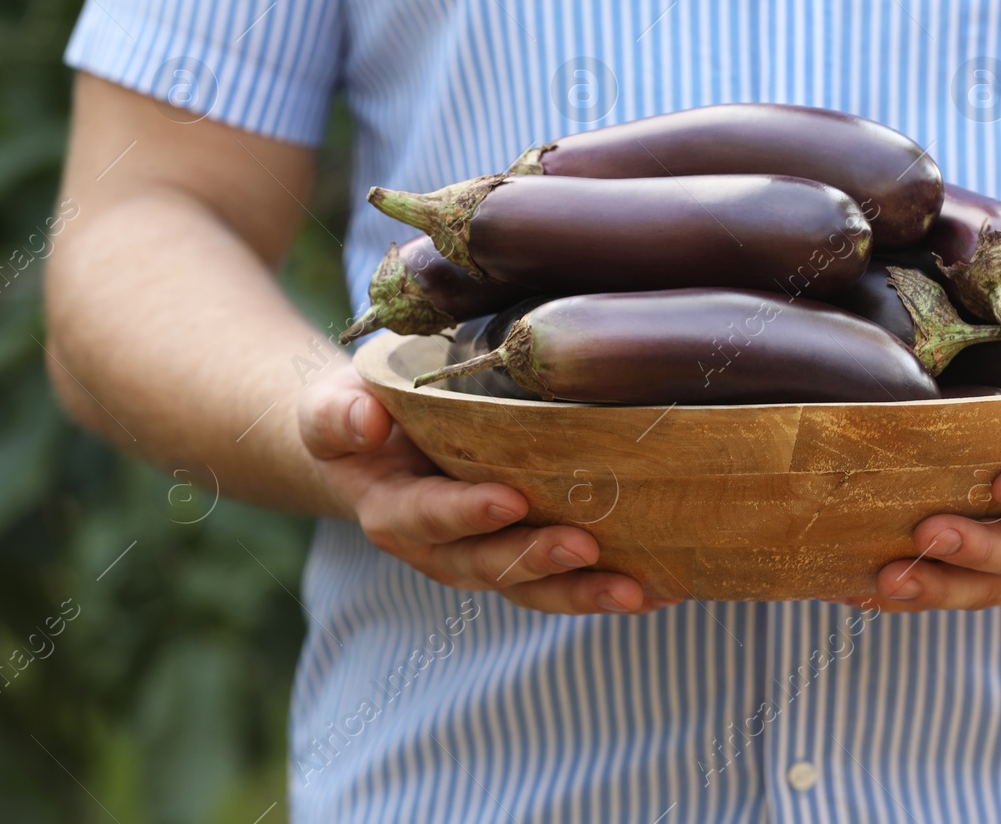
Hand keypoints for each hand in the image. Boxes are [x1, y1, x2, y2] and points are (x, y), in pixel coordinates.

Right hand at [300, 365, 671, 614]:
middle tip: (585, 546)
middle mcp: (440, 548)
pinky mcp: (523, 554)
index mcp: (393, 511)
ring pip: (533, 589)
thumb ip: (338, 414)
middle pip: (488, 566)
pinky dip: (609, 588)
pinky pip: (564, 581)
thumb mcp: (335, 407)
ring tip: (638, 591)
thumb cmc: (360, 415)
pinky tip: (665, 588)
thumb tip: (364, 421)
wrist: (372, 443)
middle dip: (537, 559)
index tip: (509, 500)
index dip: (466, 513)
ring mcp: (485, 557)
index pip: (428, 516)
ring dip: (584, 593)